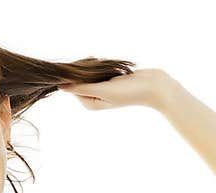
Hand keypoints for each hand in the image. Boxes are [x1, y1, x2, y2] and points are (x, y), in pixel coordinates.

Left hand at [58, 68, 175, 110]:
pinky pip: (99, 69)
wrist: (154, 86)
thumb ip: (82, 88)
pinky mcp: (110, 79)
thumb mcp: (103, 90)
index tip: (85, 68)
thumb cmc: (129, 92)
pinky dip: (103, 65)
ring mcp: (103, 88)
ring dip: (96, 66)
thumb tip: (61, 86)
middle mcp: (94, 97)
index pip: (73, 87)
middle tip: (99, 66)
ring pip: (90, 73)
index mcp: (90, 103)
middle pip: (80, 79)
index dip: (75, 76)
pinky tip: (112, 66)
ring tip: (109, 69)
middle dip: (86, 70)